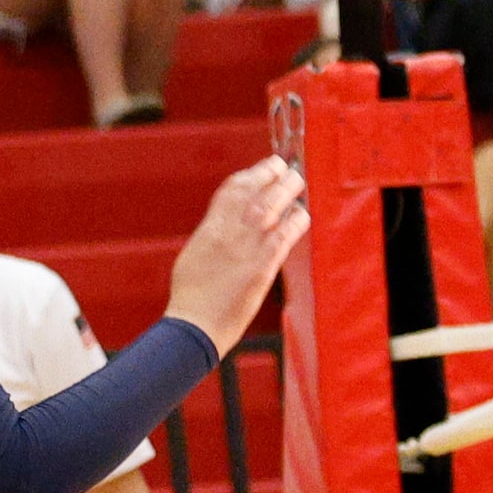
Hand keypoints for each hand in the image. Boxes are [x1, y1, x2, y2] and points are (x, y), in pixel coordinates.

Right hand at [167, 157, 309, 355]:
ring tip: (297, 183)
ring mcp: (246, 247)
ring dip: (287, 191)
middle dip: (274, 175)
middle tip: (287, 170)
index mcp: (210, 228)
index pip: (233, 189)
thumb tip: (226, 220)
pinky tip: (301, 214)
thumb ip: (213, 232)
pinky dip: (296, 220)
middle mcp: (228, 232)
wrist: (194, 326)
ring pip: (272, 206)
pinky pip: (285, 235)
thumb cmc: (191, 295)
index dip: (252, 173)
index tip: (266, 166)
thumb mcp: (195, 252)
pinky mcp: (262, 266)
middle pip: (255, 191)